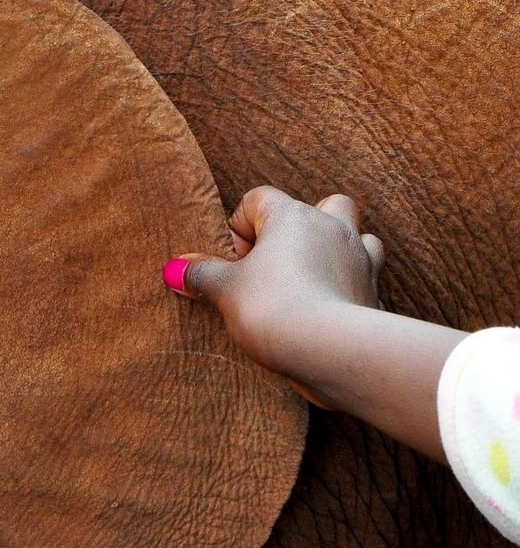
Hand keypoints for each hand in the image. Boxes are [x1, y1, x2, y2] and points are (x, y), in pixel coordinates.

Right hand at [164, 186, 384, 407]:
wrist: (331, 350)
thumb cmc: (273, 308)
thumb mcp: (225, 290)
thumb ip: (201, 274)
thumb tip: (174, 268)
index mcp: (292, 216)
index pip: (259, 198)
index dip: (240, 227)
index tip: (234, 263)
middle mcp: (332, 227)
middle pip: (324, 204)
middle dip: (300, 226)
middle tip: (275, 262)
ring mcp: (361, 259)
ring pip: (356, 234)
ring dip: (336, 248)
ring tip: (310, 276)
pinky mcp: (374, 292)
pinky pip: (365, 276)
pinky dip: (350, 285)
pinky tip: (330, 306)